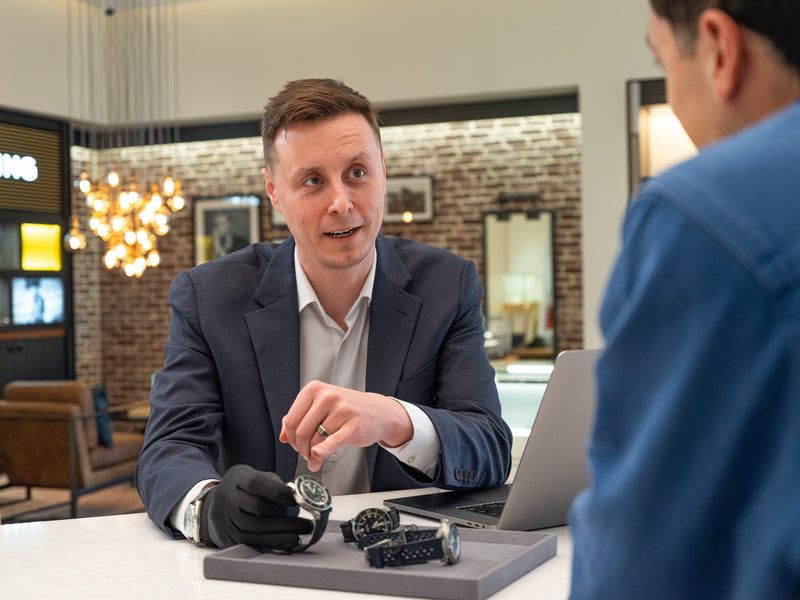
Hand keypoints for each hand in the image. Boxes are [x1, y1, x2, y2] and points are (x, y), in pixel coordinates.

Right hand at [199, 464, 313, 550]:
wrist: (214, 506)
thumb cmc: (244, 490)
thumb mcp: (254, 477)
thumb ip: (274, 484)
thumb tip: (298, 496)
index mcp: (236, 479)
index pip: (256, 483)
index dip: (277, 492)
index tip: (296, 501)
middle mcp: (227, 498)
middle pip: (258, 507)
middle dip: (285, 516)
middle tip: (306, 522)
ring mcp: (225, 519)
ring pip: (256, 528)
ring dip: (284, 532)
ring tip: (302, 532)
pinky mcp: (228, 537)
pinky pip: (253, 542)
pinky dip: (274, 543)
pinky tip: (290, 541)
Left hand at [279, 380, 412, 471]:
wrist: (378, 411)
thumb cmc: (348, 409)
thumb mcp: (321, 406)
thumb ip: (300, 417)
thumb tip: (283, 436)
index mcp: (314, 389)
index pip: (291, 419)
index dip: (291, 438)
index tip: (296, 445)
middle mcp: (327, 396)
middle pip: (300, 431)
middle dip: (300, 449)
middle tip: (306, 455)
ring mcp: (341, 409)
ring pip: (315, 439)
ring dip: (312, 455)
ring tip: (316, 458)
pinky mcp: (353, 424)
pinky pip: (333, 441)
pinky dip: (323, 450)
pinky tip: (317, 456)